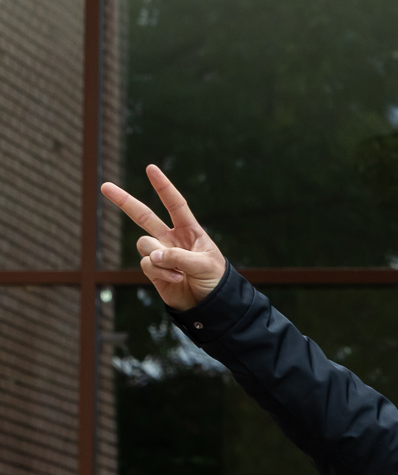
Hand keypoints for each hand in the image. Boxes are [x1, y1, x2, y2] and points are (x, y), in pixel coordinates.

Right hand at [100, 165, 228, 311]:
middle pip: (143, 216)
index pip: (175, 204)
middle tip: (104, 186)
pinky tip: (177, 279)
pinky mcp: (153, 270)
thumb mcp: (205, 265)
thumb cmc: (216, 281)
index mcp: (189, 231)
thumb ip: (179, 256)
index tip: (151, 169)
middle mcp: (171, 239)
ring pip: (144, 244)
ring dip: (161, 257)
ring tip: (180, 270)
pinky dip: (161, 272)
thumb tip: (152, 255)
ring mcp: (160, 254)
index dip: (163, 187)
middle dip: (124, 201)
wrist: (212, 306)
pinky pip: (147, 264)